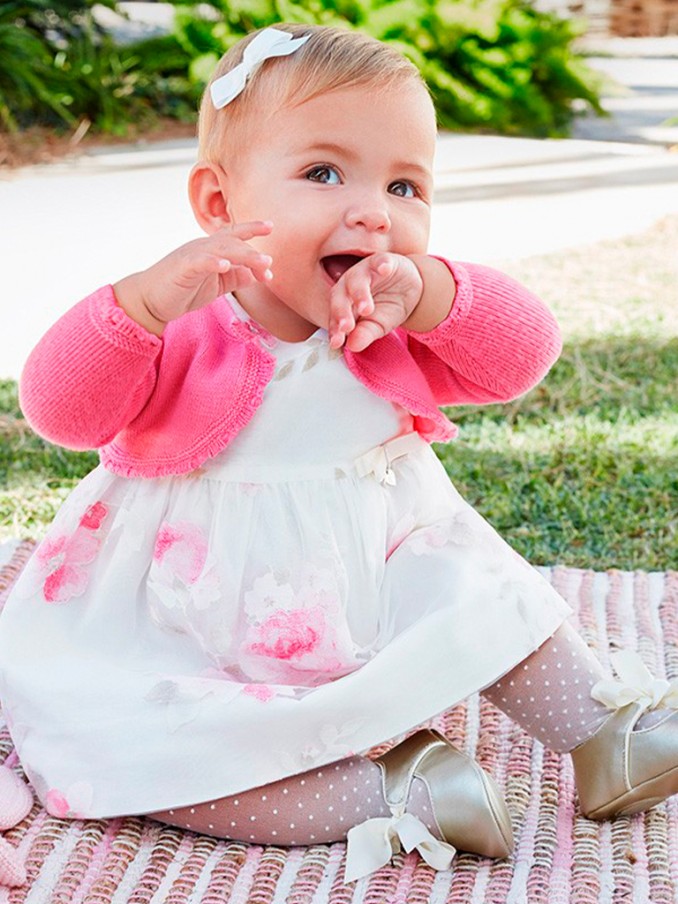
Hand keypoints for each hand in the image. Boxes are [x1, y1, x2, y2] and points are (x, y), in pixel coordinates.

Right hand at [114, 221, 273, 333]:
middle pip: (232, 242)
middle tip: (270, 262)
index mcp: (211, 249)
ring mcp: (192, 255)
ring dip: (243, 255)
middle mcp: (202, 247)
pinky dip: (213, 262)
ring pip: (221, 250)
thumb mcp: (216, 285)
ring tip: (261, 263)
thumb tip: (256, 275)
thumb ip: (235, 278)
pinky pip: (199, 262)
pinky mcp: (182, 268)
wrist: (149, 300)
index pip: (234, 235)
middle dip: (253, 251)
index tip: (271, 227)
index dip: (252, 228)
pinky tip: (225, 266)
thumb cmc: (183, 290)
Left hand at [329, 253, 422, 351]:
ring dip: (360, 293)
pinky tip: (385, 270)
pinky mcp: (382, 260)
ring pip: (356, 279)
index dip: (335, 330)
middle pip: (340, 296)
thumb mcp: (378, 326)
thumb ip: (365, 334)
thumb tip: (353, 346)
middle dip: (342, 312)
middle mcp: (349, 285)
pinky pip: (380, 261)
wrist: (408, 289)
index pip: (335, 317)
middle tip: (347, 327)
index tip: (336, 343)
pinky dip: (382, 265)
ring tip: (367, 309)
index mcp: (344, 303)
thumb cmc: (387, 307)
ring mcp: (365, 271)